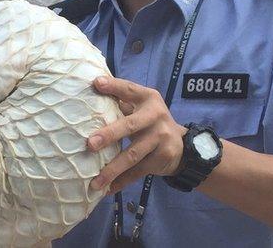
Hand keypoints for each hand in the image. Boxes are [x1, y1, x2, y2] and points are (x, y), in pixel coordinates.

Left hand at [87, 76, 186, 193]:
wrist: (182, 145)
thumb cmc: (149, 121)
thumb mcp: (141, 106)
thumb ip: (121, 100)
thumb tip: (90, 89)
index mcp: (148, 98)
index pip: (129, 90)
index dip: (114, 86)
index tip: (96, 83)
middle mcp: (156, 116)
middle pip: (130, 126)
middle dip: (109, 135)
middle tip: (90, 144)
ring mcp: (161, 138)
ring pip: (133, 155)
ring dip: (112, 169)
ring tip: (94, 181)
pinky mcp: (162, 158)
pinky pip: (138, 171)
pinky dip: (122, 181)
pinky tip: (107, 189)